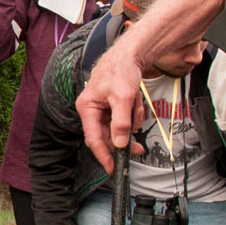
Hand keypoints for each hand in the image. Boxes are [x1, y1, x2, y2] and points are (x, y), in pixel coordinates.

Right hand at [79, 44, 144, 170]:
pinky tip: (136, 100)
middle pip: (108, 136)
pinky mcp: (113, 106)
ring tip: (136, 103)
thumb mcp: (123, 97)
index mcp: (87, 108)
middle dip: (124, 138)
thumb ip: (121, 122)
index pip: (94, 140)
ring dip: (132, 119)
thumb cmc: (120, 70)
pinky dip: (134, 112)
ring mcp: (103, 108)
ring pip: (119, 127)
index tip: (113, 169)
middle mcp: (92, 110)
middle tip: (138, 148)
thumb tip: (119, 143)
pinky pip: (125, 118)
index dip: (104, 156)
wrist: (130, 54)